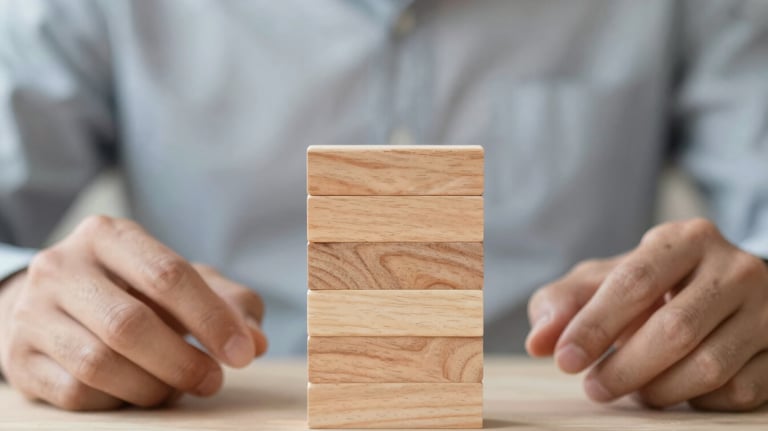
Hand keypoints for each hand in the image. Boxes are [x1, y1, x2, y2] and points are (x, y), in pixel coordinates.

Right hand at [0, 216, 267, 410]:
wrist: (49, 304)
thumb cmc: (132, 290)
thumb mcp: (182, 282)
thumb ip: (228, 303)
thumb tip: (256, 341)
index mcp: (107, 236)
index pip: (168, 275)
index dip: (211, 318)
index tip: (243, 353)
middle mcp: (62, 266)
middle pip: (130, 324)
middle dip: (183, 361)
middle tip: (213, 380)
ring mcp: (33, 313)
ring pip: (99, 364)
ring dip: (153, 387)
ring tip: (177, 388)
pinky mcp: (19, 358)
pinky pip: (76, 394)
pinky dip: (118, 402)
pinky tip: (137, 392)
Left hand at [526, 218, 767, 410]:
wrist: (722, 290)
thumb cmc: (649, 287)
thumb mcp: (602, 282)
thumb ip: (563, 303)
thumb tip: (539, 342)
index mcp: (684, 239)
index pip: (634, 282)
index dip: (595, 326)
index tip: (564, 360)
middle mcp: (735, 268)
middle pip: (674, 329)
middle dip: (624, 368)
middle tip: (593, 387)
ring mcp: (767, 310)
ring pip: (709, 366)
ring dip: (659, 390)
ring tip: (632, 391)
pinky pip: (738, 391)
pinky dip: (697, 402)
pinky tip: (675, 390)